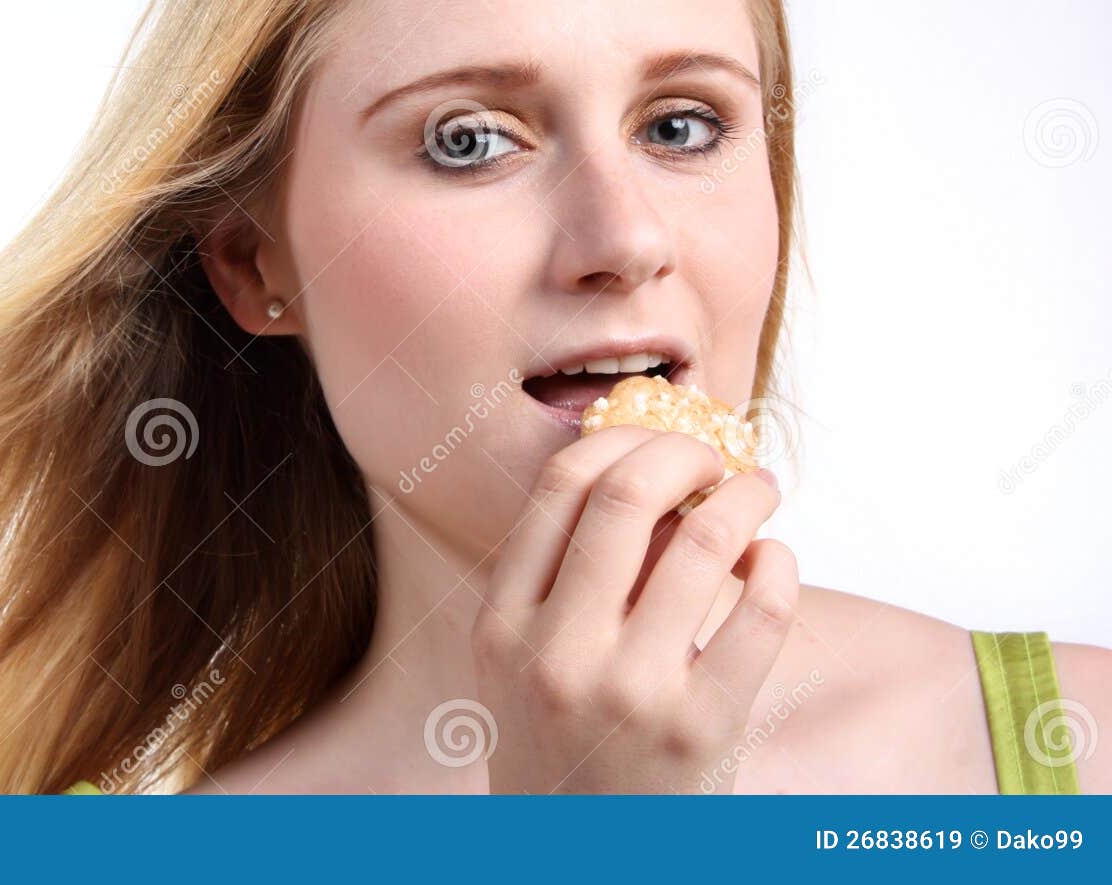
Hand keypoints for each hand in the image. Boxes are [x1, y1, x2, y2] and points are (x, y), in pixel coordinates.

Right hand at [471, 425, 797, 793]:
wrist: (580, 859)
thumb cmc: (561, 747)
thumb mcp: (524, 663)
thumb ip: (566, 576)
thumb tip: (653, 472)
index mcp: (502, 625)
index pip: (560, 487)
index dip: (620, 438)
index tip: (658, 438)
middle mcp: (557, 653)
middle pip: (627, 495)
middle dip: (686, 452)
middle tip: (716, 456)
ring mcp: (631, 693)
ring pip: (705, 542)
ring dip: (748, 497)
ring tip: (761, 492)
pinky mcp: (702, 729)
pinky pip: (762, 611)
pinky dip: (779, 564)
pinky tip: (773, 560)